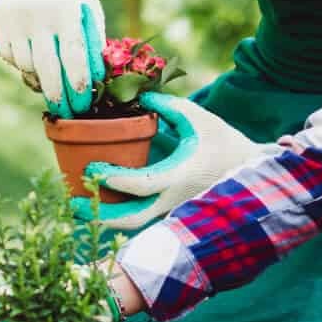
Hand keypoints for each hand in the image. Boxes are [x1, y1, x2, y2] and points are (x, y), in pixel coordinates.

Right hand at [0, 0, 104, 117]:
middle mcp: (38, 12)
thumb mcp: (90, 8)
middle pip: (45, 65)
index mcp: (68, 9)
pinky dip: (21, 63)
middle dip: (56, 93)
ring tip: (50, 83)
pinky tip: (33, 59)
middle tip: (65, 110)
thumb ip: (92, 42)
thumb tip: (94, 82)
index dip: (77, 82)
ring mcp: (15, 14)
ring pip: (24, 63)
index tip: (83, 102)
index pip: (73, 54)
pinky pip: (8, 54)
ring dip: (38, 78)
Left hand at [69, 92, 263, 230]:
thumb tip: (139, 96)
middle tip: (72, 204)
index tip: (90, 170)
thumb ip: (167, 106)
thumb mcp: (198, 118)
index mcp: (179, 177)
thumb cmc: (223, 142)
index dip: (112, 180)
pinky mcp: (173, 214)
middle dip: (98, 215)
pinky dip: (120, 216)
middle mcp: (174, 201)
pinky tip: (100, 206)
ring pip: (135, 225)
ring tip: (79, 208)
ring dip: (106, 219)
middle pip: (131, 221)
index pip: (139, 185)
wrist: (249, 171)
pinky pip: (142, 220)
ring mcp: (174, 212)